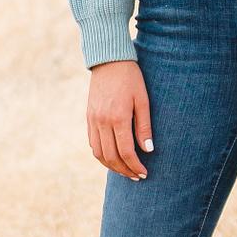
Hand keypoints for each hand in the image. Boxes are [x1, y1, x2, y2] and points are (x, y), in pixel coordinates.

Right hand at [86, 57, 153, 179]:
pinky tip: (112, 157)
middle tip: (136, 176)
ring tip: (125, 171)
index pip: (126, 152)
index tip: (144, 173)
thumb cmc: (131, 78)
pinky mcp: (88, 117)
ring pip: (99, 153)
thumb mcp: (143, 100)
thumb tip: (148, 150)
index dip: (135, 166)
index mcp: (118, 118)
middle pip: (111, 156)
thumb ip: (144, 126)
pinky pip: (92, 143)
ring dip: (111, 166)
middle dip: (124, 170)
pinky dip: (101, 155)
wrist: (108, 60)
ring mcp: (93, 120)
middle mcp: (102, 121)